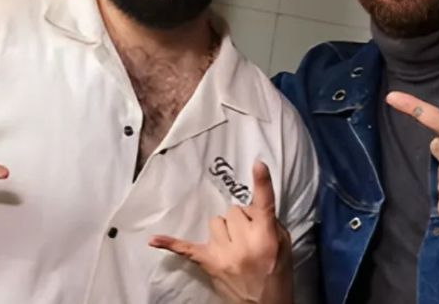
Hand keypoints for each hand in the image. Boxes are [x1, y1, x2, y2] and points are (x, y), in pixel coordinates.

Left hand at [150, 162, 292, 303]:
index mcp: (266, 238)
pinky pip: (186, 250)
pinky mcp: (208, 263)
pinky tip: (154, 240)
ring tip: (235, 245)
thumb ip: (269, 222)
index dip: (262, 183)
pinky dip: (170, 244)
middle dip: (242, 220)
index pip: (263, 205)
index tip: (257, 164)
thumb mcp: (284, 246)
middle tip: (250, 236)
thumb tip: (249, 208)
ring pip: (215, 221)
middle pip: (233, 210)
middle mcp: (244, 244)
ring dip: (224, 229)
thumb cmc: (278, 274)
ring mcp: (223, 255)